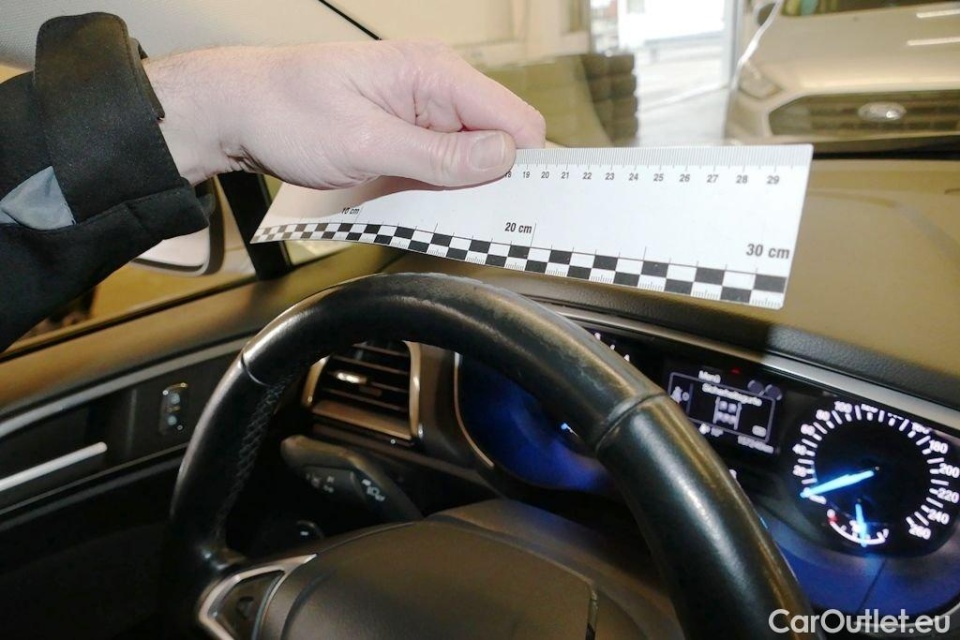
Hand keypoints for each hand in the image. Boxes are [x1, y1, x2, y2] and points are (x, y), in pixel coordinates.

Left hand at [146, 41, 545, 188]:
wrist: (237, 111)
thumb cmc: (287, 112)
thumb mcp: (365, 142)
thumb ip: (438, 155)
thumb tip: (504, 157)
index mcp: (435, 72)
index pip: (516, 120)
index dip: (523, 166)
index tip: (513, 210)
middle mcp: (437, 86)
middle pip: (499, 141)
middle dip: (489, 183)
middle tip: (459, 216)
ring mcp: (423, 110)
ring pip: (472, 158)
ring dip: (457, 189)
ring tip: (420, 206)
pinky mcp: (408, 131)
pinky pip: (442, 164)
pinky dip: (434, 188)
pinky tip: (410, 200)